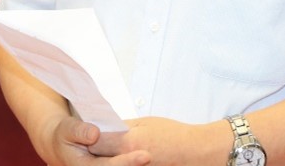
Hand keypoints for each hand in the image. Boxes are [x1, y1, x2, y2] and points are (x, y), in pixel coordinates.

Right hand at [40, 117, 150, 165]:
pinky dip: (134, 162)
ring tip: (157, 157)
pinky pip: (120, 164)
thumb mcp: (67, 129)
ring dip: (138, 165)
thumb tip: (94, 134)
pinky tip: (146, 157)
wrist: (59, 144)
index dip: (128, 163)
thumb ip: (79, 131)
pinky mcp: (107, 165)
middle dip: (137, 165)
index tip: (146, 155)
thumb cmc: (64, 135)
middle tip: (155, 156)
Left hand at [91, 116, 217, 165]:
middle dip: (97, 151)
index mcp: (129, 142)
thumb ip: (123, 127)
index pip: (97, 142)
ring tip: (113, 151)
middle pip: (100, 158)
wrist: (195, 152)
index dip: (91, 137)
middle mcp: (129, 161)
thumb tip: (107, 128)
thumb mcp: (146, 123)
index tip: (89, 134)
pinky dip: (123, 163)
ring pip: (112, 164)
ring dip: (109, 158)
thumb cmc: (173, 135)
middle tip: (97, 144)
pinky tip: (126, 159)